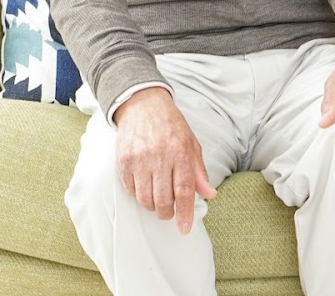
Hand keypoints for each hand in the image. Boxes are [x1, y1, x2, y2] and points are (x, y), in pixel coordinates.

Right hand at [113, 87, 216, 234]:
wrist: (143, 105)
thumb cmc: (171, 126)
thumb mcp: (192, 144)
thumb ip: (199, 172)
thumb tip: (210, 194)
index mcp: (181, 153)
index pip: (184, 190)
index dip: (185, 213)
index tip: (184, 229)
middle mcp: (160, 157)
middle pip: (163, 200)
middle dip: (167, 212)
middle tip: (169, 210)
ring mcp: (140, 159)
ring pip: (145, 199)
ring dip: (152, 205)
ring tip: (157, 197)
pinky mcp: (124, 161)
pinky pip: (130, 190)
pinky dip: (137, 194)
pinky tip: (143, 185)